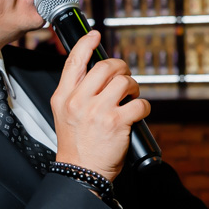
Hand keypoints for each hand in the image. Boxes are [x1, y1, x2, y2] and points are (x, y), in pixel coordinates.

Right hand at [50, 31, 147, 183]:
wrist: (81, 172)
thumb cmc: (76, 145)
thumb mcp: (64, 114)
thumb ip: (76, 92)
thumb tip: (98, 72)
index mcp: (64, 97)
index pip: (74, 62)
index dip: (86, 44)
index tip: (95, 35)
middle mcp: (79, 101)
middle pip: (105, 67)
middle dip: (120, 68)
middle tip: (125, 77)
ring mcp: (98, 111)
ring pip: (125, 82)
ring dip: (134, 88)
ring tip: (131, 98)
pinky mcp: (117, 122)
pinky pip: (140, 104)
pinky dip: (144, 107)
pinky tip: (139, 113)